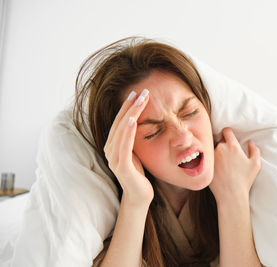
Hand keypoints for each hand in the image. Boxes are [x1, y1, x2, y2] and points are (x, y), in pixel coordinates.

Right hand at [104, 89, 153, 205]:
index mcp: (112, 145)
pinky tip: (134, 120)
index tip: (137, 93)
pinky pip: (124, 145)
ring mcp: (113, 158)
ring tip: (140, 100)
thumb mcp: (135, 151)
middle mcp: (109, 149)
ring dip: (131, 113)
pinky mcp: (121, 166)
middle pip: (120, 123)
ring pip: (122, 131)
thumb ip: (132, 138)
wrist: (139, 195)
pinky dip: (128, 131)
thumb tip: (138, 120)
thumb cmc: (138, 173)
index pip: (119, 121)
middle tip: (142, 91)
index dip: (127, 106)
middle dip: (130, 106)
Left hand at [209, 127, 260, 203]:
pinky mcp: (205, 165)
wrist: (231, 194)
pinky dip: (211, 161)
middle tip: (228, 155)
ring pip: (213, 150)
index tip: (229, 137)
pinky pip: (208, 159)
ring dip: (217, 154)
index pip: (226, 131)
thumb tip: (250, 143)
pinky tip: (217, 169)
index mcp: (232, 146)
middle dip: (224, 145)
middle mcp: (220, 149)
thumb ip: (254, 150)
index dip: (228, 133)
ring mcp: (211, 157)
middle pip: (220, 141)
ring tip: (223, 164)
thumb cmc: (244, 180)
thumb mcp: (256, 164)